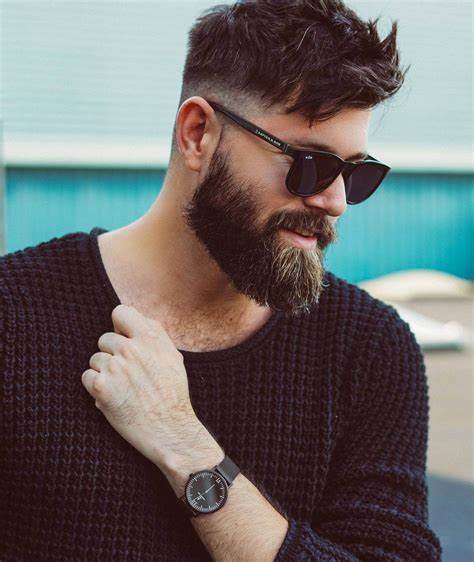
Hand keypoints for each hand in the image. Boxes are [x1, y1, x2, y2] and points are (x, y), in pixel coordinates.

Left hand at [81, 304, 203, 468]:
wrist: (170, 430)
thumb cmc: (173, 395)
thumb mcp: (173, 357)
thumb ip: (155, 335)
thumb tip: (139, 318)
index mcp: (151, 338)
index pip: (121, 312)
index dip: (119, 326)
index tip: (124, 338)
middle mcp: (132, 349)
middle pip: (105, 339)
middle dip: (113, 354)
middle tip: (128, 374)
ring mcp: (115, 367)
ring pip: (95, 359)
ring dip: (105, 372)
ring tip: (123, 388)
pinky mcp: (102, 387)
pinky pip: (87, 377)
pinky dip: (96, 388)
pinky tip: (113, 397)